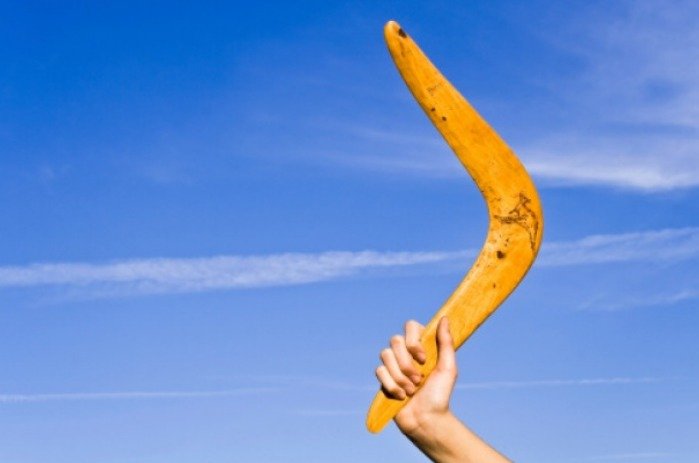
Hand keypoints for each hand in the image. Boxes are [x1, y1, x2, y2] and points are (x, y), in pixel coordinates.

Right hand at [375, 317, 457, 436]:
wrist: (427, 420)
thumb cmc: (440, 395)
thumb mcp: (448, 368)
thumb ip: (446, 342)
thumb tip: (445, 318)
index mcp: (422, 347)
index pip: (410, 326)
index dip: (413, 341)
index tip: (423, 359)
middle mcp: (406, 353)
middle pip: (395, 340)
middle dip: (406, 363)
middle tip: (419, 380)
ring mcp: (393, 365)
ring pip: (385, 355)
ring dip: (401, 376)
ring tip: (412, 390)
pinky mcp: (384, 378)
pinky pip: (380, 371)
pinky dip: (392, 385)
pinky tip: (402, 396)